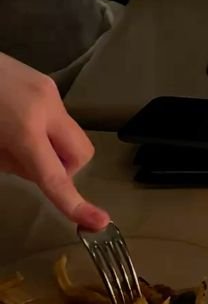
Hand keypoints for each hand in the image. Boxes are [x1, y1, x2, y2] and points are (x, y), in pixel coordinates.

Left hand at [0, 55, 108, 230]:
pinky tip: (15, 116)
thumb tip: (35, 171)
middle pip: (80, 154)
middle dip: (64, 167)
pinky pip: (56, 117)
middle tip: (30, 164)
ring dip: (50, 145)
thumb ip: (13, 165)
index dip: (76, 203)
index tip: (99, 221)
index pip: (56, 177)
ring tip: (15, 134)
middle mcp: (46, 107)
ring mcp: (49, 90)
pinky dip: (42, 127)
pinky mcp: (45, 81)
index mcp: (25, 128)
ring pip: (68, 135)